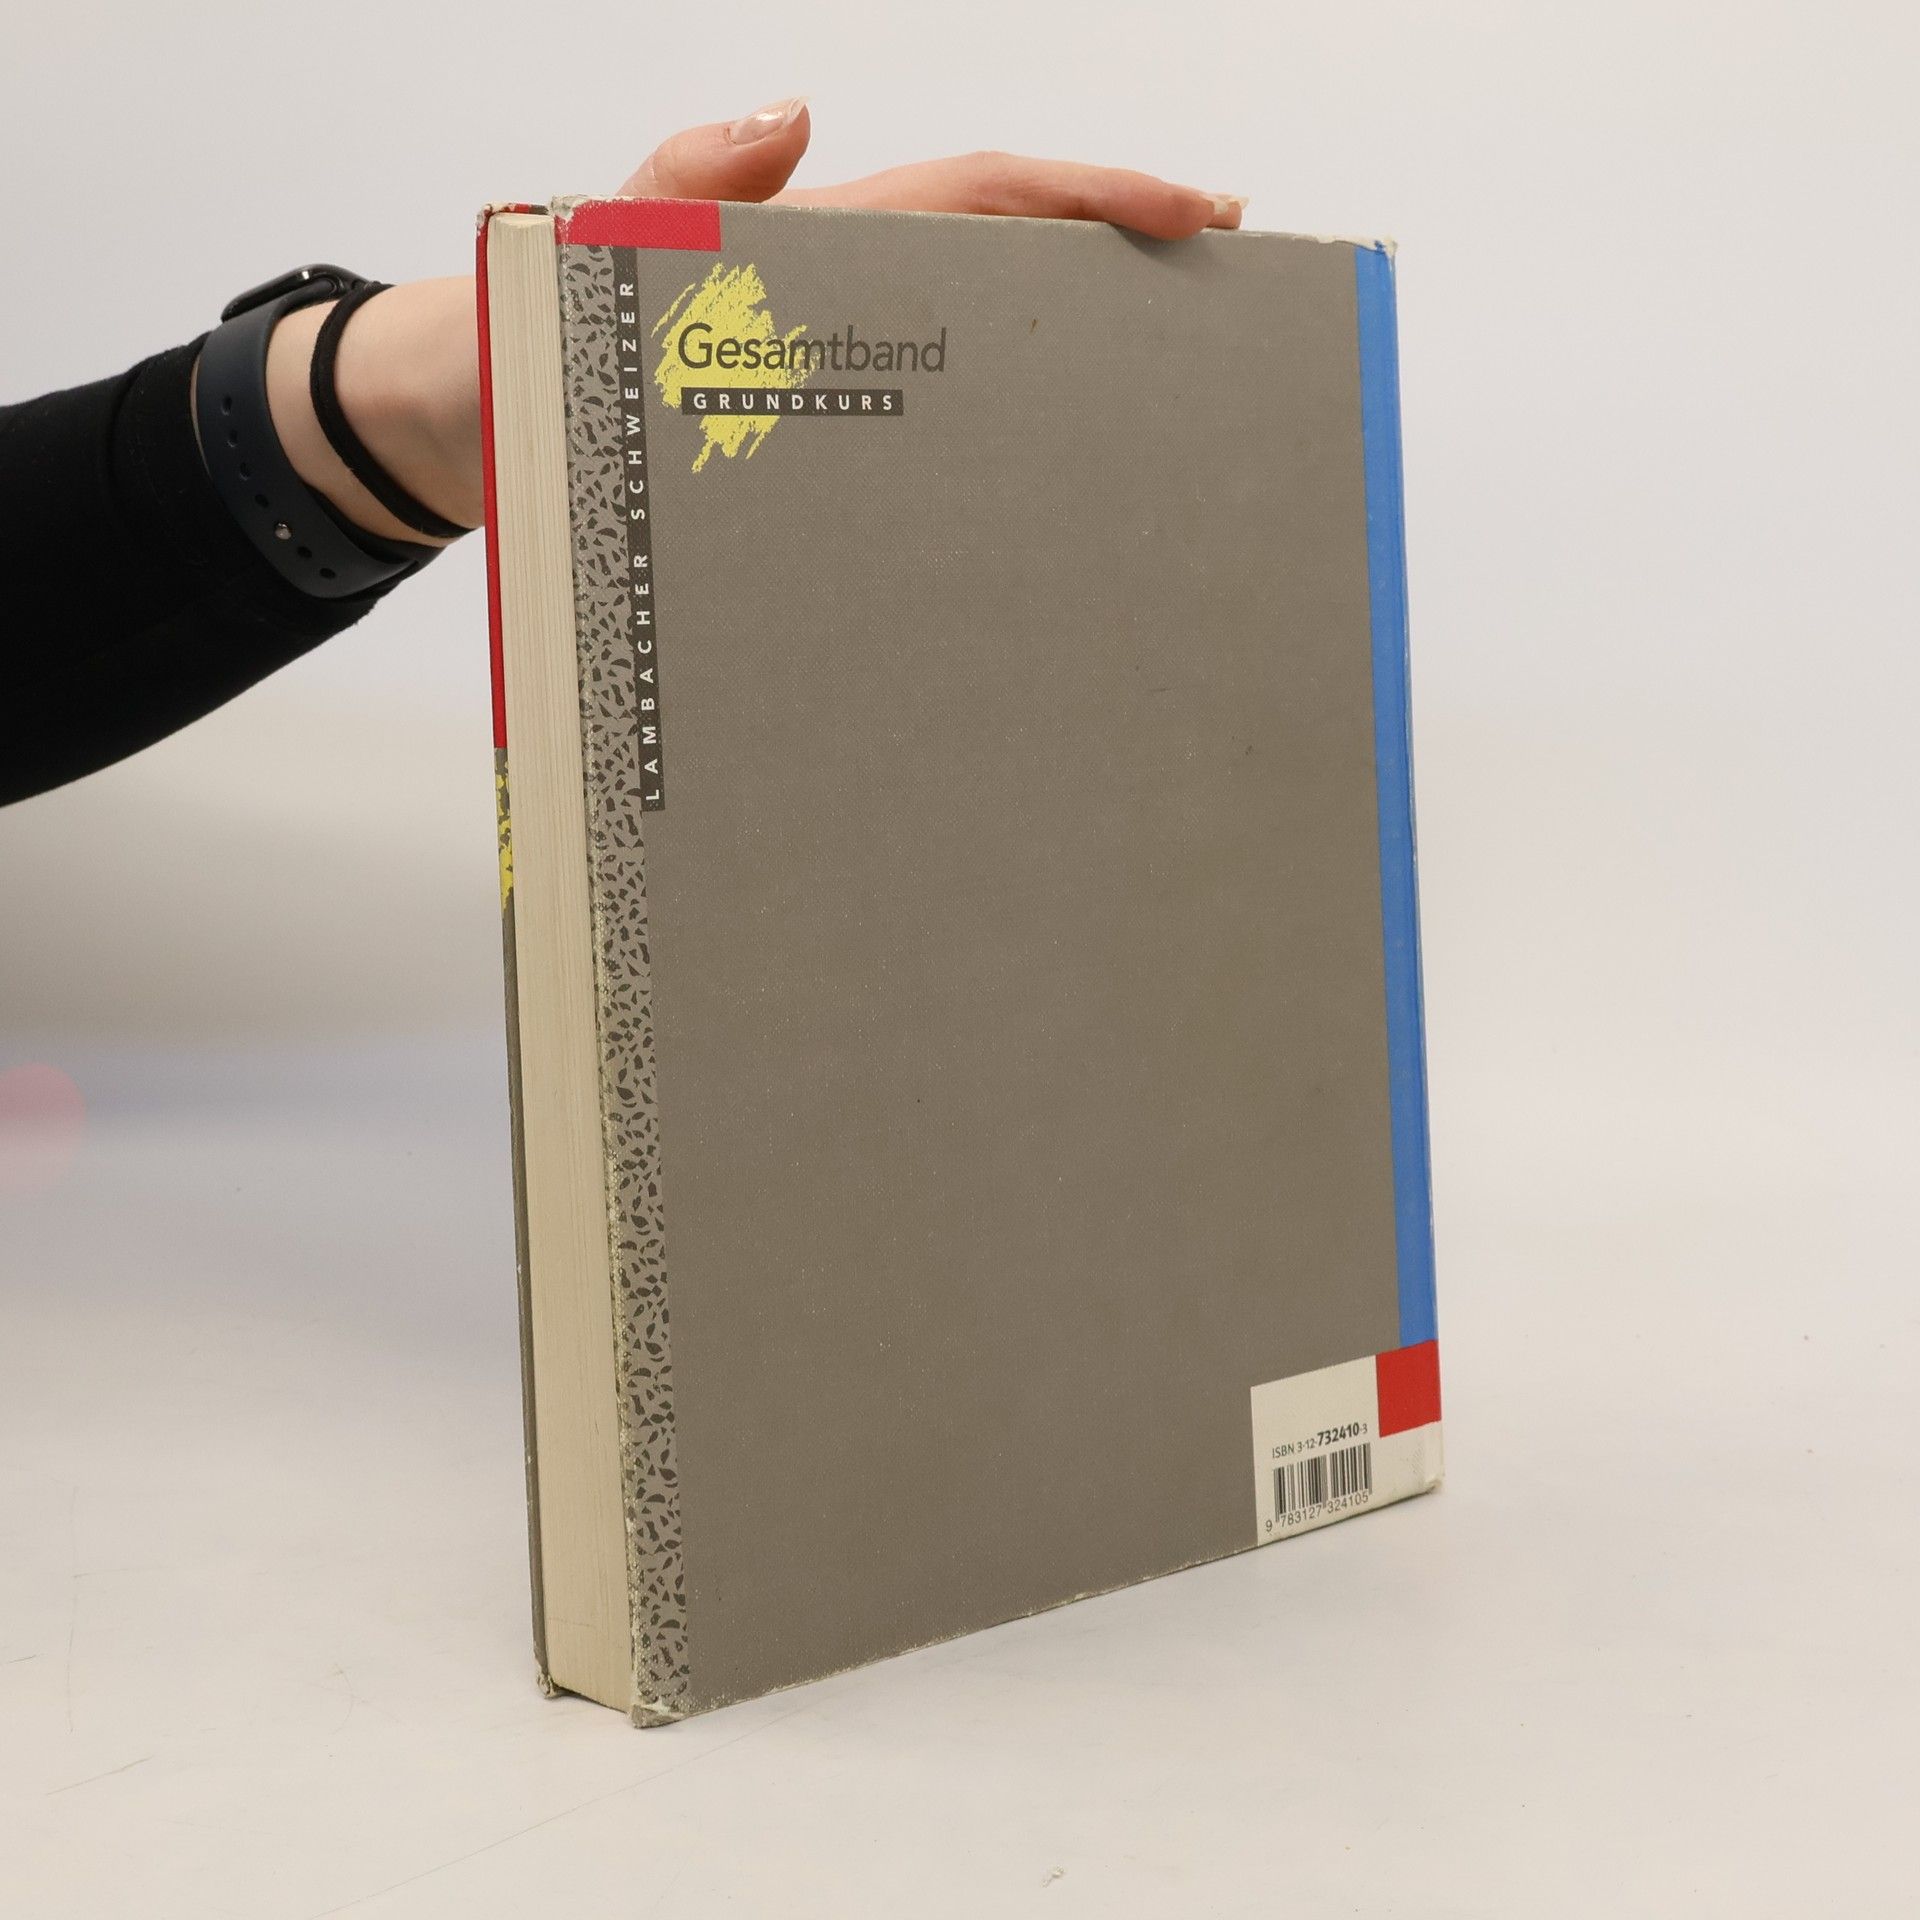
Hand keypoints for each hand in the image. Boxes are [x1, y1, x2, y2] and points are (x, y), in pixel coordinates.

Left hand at [268, 102, 1246, 546]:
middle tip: (1228, 295)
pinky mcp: (815, 444)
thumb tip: (792, 115)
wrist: (471, 430)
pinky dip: (993, 447)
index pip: (983, 195)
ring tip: (1169, 396)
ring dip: (1075, 360)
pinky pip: (923, 435)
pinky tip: (1039, 499)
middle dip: (1121, 266)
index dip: (1091, 198)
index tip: (1195, 213)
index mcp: (823, 243)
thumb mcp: (602, 241)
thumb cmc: (528, 334)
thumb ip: (686, 180)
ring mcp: (837, 373)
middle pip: (1009, 263)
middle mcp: (846, 303)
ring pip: (979, 351)